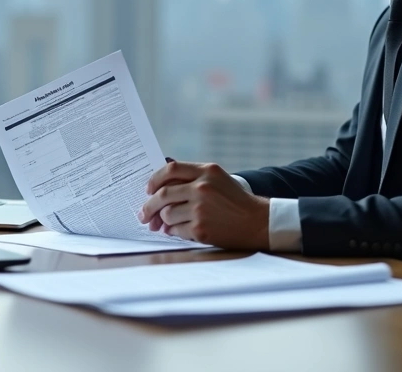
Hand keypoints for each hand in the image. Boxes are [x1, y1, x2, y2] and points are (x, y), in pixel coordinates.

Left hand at [137, 160, 268, 249]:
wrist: (258, 222)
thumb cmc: (234, 200)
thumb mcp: (217, 179)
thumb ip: (192, 177)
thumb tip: (159, 186)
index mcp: (207, 171)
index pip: (171, 170)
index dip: (155, 180)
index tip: (148, 189)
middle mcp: (202, 188)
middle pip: (163, 194)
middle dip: (149, 206)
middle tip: (143, 214)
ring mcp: (201, 209)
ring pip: (167, 214)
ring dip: (164, 221)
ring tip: (170, 223)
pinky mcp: (201, 228)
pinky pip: (175, 230)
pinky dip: (174, 232)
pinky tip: (181, 230)